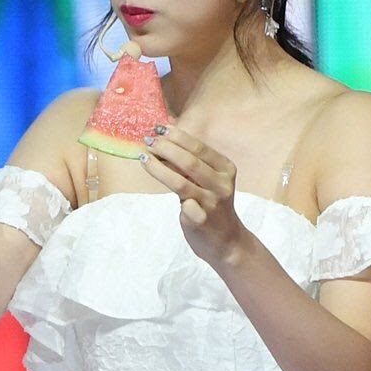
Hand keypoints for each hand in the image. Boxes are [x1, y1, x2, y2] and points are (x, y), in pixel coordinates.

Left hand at [139, 124, 247, 266]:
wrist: (227, 242)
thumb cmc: (212, 206)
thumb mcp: (209, 182)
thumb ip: (192, 165)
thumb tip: (164, 141)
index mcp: (226, 169)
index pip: (199, 147)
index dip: (177, 136)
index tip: (158, 129)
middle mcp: (221, 184)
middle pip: (189, 161)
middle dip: (165, 148)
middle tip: (148, 141)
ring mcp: (212, 204)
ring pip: (180, 181)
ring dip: (158, 167)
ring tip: (143, 157)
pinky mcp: (201, 221)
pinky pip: (183, 205)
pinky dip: (169, 193)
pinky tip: (156, 184)